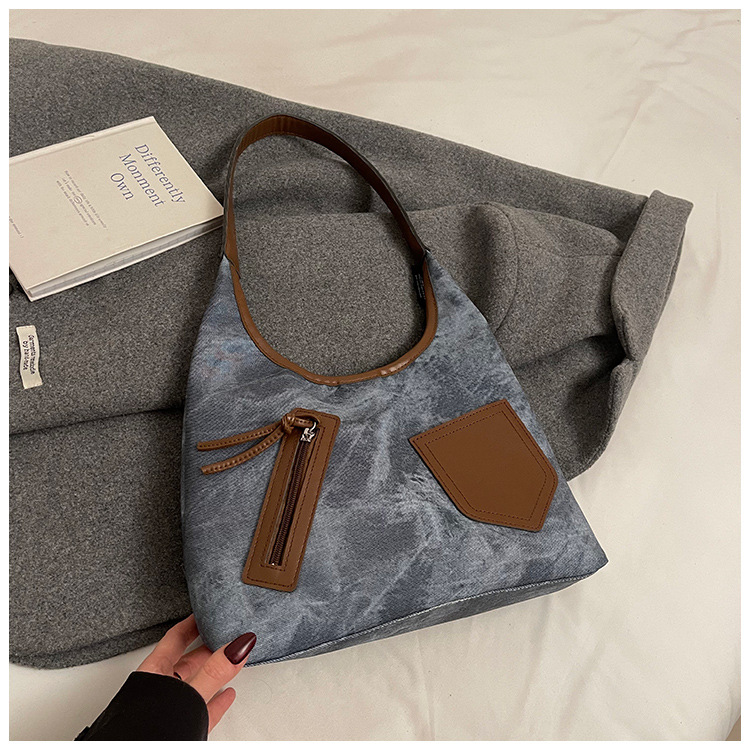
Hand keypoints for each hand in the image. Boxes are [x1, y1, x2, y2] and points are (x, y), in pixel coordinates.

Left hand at [137, 614, 255, 733]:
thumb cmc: (140, 733)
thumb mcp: (187, 694)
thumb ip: (214, 671)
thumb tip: (239, 644)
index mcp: (153, 673)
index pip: (175, 638)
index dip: (192, 622)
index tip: (207, 609)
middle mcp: (158, 689)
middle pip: (187, 660)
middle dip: (208, 646)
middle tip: (226, 632)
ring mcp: (167, 710)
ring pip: (195, 684)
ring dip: (214, 673)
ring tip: (232, 660)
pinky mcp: (178, 728)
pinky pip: (201, 708)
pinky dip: (216, 700)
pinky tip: (226, 696)